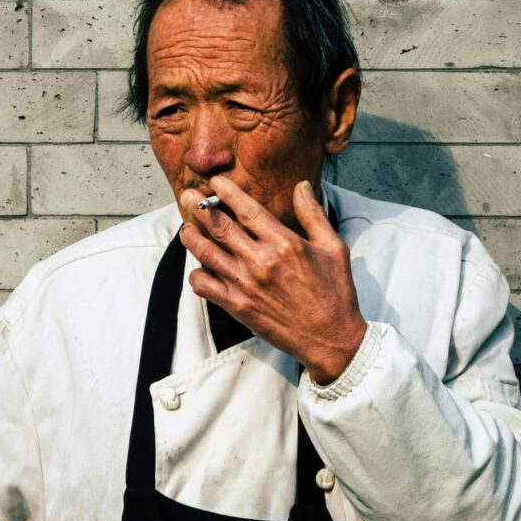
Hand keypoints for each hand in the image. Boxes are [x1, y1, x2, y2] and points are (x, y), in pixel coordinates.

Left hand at [181, 178, 368, 385]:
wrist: (330, 338)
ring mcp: (246, 285)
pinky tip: (199, 268)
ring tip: (185, 227)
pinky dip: (196, 275)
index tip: (214, 182)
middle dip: (199, 208)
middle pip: (219, 227)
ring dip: (191, 237)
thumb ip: (313, 215)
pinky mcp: (237, 306)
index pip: (247, 210)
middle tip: (187, 196)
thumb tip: (300, 186)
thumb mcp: (333, 247)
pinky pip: (204, 286)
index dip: (227, 193)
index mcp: (285, 244)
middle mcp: (261, 262)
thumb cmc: (335, 292)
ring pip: (205, 254)